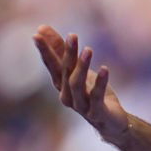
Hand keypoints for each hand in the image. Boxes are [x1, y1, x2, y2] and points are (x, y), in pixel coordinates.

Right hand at [34, 25, 129, 141]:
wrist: (112, 123)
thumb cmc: (93, 94)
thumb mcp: (79, 71)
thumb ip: (62, 51)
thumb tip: (43, 27)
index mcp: (62, 85)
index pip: (52, 65)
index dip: (45, 50)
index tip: (38, 33)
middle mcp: (68, 95)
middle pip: (65, 72)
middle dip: (67, 53)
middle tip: (72, 35)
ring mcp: (81, 105)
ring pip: (77, 84)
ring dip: (82, 66)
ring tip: (89, 49)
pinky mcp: (97, 112)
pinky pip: (96, 96)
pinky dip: (100, 82)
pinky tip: (105, 69)